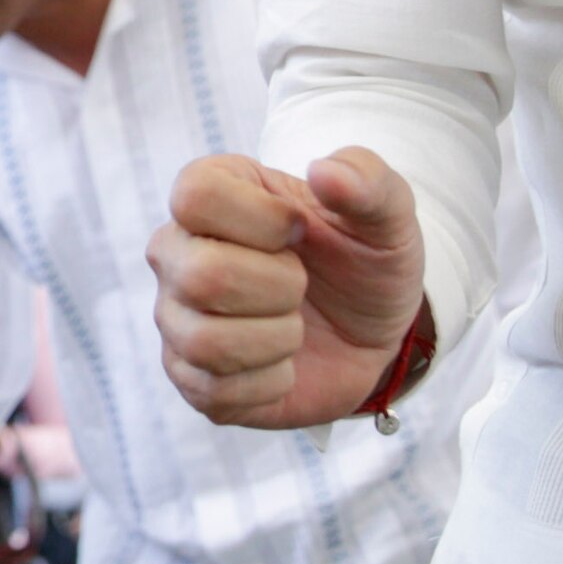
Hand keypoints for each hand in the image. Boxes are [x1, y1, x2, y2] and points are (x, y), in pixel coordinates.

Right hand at [150, 150, 425, 427]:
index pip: (195, 196)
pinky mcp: (191, 378)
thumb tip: (324, 171)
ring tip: (294, 326)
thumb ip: (367, 181)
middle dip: (281, 288)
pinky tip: (285, 364)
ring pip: (205, 341)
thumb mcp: (386, 216)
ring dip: (278, 338)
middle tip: (302, 285)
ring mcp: (177, 319)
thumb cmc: (364, 261)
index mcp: (211, 196)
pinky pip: (216, 392)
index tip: (300, 230)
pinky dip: (272, 381)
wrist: (371, 333)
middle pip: (200, 276)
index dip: (262, 220)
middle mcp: (177, 254)